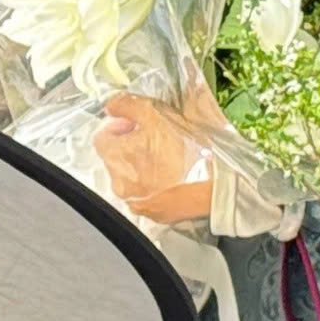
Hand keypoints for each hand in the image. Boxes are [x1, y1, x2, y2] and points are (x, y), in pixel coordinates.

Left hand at [93, 96, 213, 223]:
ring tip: (166, 156)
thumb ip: (126, 105)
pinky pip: (147, 195)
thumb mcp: (154, 112)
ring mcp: (138, 203)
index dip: (118, 124)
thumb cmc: (185, 147)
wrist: (218, 185)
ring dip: (142, 165)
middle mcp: (120, 185)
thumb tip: (110, 105)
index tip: (136, 122)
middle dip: (130, 144)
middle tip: (155, 136)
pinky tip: (173, 175)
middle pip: (116, 158)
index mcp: (115, 158)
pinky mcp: (156, 215)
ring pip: (131, 177)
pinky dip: (154, 184)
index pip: (101, 137)